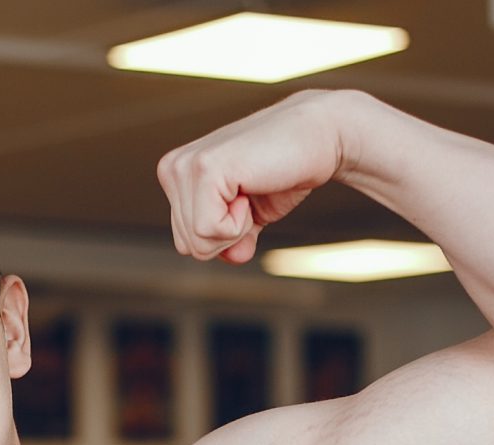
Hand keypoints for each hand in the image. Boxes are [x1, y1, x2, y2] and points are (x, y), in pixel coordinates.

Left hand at [156, 89, 358, 264]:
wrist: (320, 137)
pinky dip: (239, 222)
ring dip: (236, 228)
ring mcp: (184, 166)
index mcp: (177, 177)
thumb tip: (233, 257)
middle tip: (251, 194)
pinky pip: (209, 230)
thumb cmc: (285, 172)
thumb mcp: (250, 216)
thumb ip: (230, 241)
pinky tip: (250, 186)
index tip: (246, 201)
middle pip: (189, 246)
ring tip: (251, 187)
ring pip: (197, 242)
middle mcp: (173, 168)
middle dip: (228, 236)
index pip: (187, 243)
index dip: (224, 238)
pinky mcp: (204, 168)